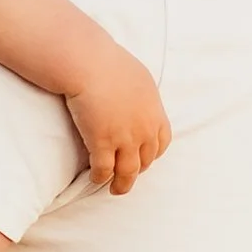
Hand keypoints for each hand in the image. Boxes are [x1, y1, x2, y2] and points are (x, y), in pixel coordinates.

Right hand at [66, 52, 172, 196]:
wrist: (89, 63)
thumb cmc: (108, 62)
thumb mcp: (138, 76)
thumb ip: (141, 93)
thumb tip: (135, 97)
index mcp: (154, 111)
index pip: (162, 141)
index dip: (153, 153)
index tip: (145, 157)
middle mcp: (144, 128)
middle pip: (146, 160)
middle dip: (137, 170)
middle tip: (128, 176)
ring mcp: (124, 138)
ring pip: (128, 172)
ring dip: (122, 184)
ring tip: (115, 190)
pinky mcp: (102, 143)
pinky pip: (104, 170)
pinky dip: (100, 177)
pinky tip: (96, 178)